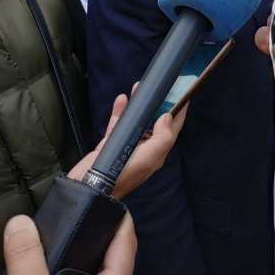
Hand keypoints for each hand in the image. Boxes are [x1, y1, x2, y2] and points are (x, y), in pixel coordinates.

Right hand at [0, 213, 135, 274]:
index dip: (118, 217)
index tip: (105, 193)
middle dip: (97, 230)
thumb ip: (26, 255)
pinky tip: (47, 262)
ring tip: (63, 228)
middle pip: (111, 254)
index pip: (126, 243)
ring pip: (93, 270)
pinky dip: (68, 270)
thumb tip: (21, 223)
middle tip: (81, 206)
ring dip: (80, 251)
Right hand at [68, 90, 186, 198]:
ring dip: (139, 105)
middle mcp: (145, 148)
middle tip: (159, 87)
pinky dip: (120, 111)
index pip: (172, 129)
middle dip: (158, 104)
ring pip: (137, 120)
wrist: (90, 187)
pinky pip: (119, 123)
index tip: (184, 94)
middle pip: (155, 122)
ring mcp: (128, 145)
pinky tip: (121, 100)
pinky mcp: (112, 143)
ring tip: (139, 87)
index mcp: (156, 153)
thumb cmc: (122, 174)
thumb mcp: (147, 158)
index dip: (179, 112)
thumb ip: (162, 138)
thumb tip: (168, 117)